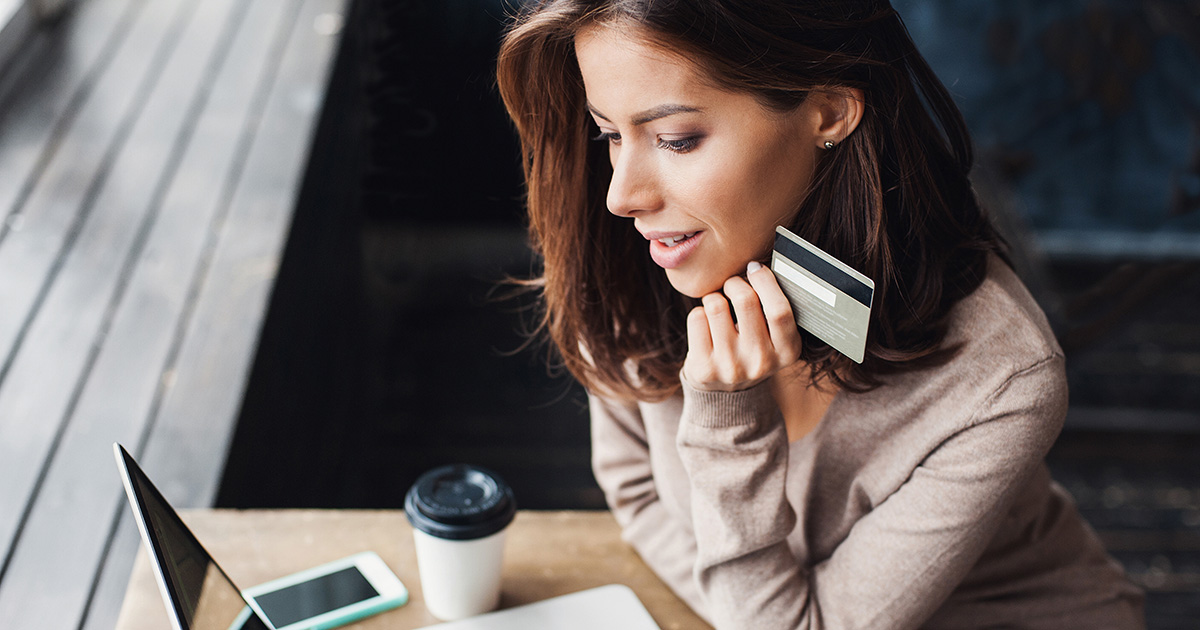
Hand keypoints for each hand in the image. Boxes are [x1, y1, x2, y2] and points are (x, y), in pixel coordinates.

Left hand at [682, 262, 803, 391]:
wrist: (727, 392)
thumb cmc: (753, 348)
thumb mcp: (776, 336)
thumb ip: (774, 307)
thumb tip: (758, 265)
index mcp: (788, 351)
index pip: (780, 311)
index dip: (765, 282)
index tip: (754, 267)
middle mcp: (762, 362)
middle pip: (746, 300)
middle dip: (735, 282)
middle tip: (732, 284)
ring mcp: (731, 367)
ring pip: (716, 305)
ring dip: (714, 297)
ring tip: (717, 306)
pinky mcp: (705, 368)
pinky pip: (697, 318)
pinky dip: (699, 313)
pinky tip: (706, 325)